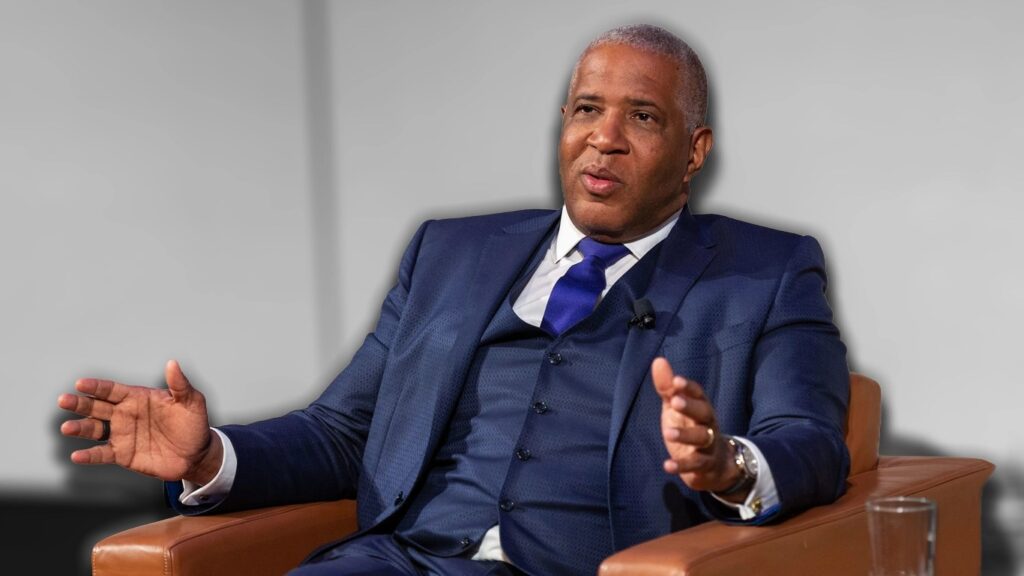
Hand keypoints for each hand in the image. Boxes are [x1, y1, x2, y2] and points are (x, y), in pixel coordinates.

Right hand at [57, 360, 221, 483]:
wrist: (197, 454)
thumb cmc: (193, 424)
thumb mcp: (191, 402)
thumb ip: (180, 385)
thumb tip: (172, 363)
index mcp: (137, 398)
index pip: (112, 390)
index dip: (97, 387)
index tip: (80, 384)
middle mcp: (125, 414)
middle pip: (97, 406)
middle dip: (80, 403)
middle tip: (64, 400)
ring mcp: (122, 434)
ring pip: (94, 429)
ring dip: (80, 428)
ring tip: (67, 428)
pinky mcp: (123, 454)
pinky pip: (102, 454)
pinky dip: (89, 456)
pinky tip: (77, 456)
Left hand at [652, 357, 743, 498]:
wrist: (715, 465)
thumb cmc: (690, 428)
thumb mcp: (676, 408)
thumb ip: (667, 387)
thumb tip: (658, 360)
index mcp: (701, 407)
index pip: (699, 394)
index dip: (689, 388)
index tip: (676, 381)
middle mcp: (708, 424)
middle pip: (704, 413)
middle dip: (691, 407)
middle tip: (674, 402)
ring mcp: (709, 445)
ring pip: (702, 438)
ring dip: (685, 435)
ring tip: (667, 433)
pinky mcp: (706, 466)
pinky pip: (696, 465)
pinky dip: (682, 465)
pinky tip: (667, 465)